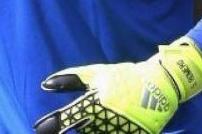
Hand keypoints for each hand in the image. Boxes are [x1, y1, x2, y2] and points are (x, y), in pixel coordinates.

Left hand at [34, 38, 201, 133]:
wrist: (161, 84)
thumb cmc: (126, 76)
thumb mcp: (98, 73)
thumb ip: (71, 79)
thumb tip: (45, 84)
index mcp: (96, 101)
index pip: (69, 118)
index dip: (53, 124)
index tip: (39, 129)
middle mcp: (106, 118)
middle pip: (82, 133)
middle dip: (77, 129)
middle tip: (81, 121)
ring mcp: (120, 129)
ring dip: (93, 131)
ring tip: (104, 120)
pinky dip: (109, 132)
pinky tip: (112, 126)